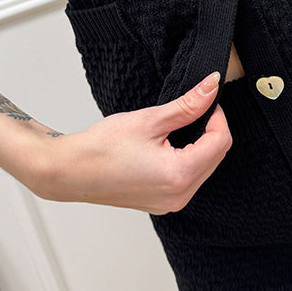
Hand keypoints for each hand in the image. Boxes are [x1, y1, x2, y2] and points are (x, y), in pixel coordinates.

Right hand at [30, 72, 232, 213]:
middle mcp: (180, 196)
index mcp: (179, 175)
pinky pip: (189, 179)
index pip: (220, 141)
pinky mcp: (162, 203)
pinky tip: (169, 145)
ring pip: (204, 168)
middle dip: (210, 129)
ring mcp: (171, 203)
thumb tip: (212, 87)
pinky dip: (188, 159)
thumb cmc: (102, 147)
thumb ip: (187, 105)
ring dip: (200, 145)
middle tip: (192, 108)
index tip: (204, 99)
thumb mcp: (150, 120)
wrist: (71, 171)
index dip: (217, 115)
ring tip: (177, 125)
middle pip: (216, 157)